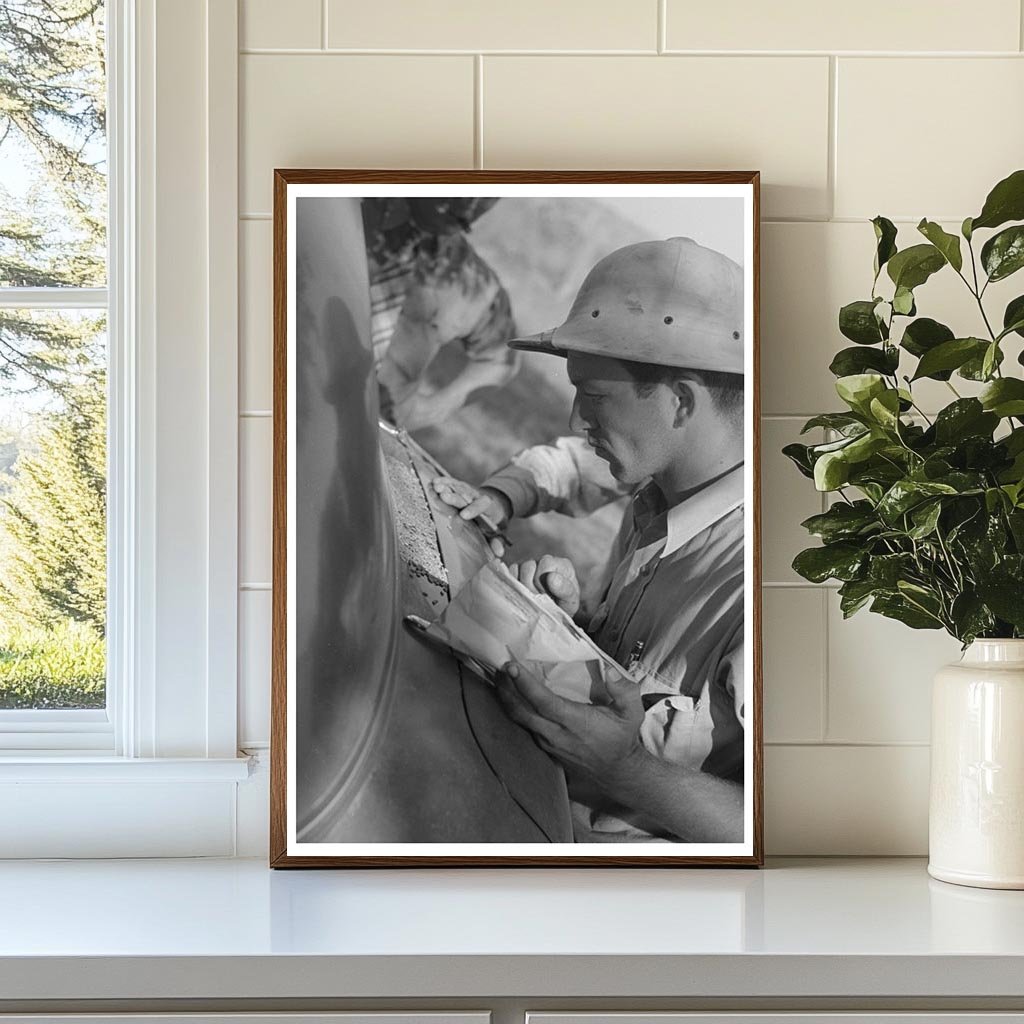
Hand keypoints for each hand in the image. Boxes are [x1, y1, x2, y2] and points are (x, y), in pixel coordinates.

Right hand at [431, 476, 511, 555]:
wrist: (495, 505)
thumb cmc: (492, 523)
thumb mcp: (497, 533)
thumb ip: (496, 542)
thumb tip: (499, 553)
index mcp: (489, 508)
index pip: (482, 506)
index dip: (473, 510)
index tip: (463, 515)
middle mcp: (478, 497)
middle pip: (466, 496)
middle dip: (455, 497)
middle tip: (443, 496)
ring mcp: (469, 491)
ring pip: (458, 488)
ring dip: (447, 487)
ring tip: (435, 487)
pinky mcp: (461, 487)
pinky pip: (452, 483)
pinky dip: (443, 482)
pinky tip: (433, 482)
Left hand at [495, 660, 644, 784]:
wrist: (617, 772)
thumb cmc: (622, 738)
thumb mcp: (632, 713)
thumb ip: (624, 690)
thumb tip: (610, 672)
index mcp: (576, 722)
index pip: (544, 702)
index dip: (525, 685)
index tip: (512, 667)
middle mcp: (557, 734)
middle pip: (522, 712)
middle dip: (507, 689)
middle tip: (499, 668)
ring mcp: (548, 743)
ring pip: (520, 721)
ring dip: (507, 699)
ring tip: (500, 678)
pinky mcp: (546, 748)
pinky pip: (525, 728)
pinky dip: (515, 711)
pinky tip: (511, 697)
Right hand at [509, 555, 580, 617]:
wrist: (553, 615)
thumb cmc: (563, 606)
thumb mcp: (569, 601)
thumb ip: (565, 589)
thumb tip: (551, 577)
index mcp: (562, 565)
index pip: (545, 563)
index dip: (542, 581)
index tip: (546, 595)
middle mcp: (545, 561)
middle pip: (528, 566)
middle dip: (530, 586)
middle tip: (536, 598)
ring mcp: (530, 565)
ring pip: (516, 569)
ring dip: (521, 586)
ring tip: (531, 598)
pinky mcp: (518, 571)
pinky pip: (509, 574)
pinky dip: (513, 586)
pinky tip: (523, 595)